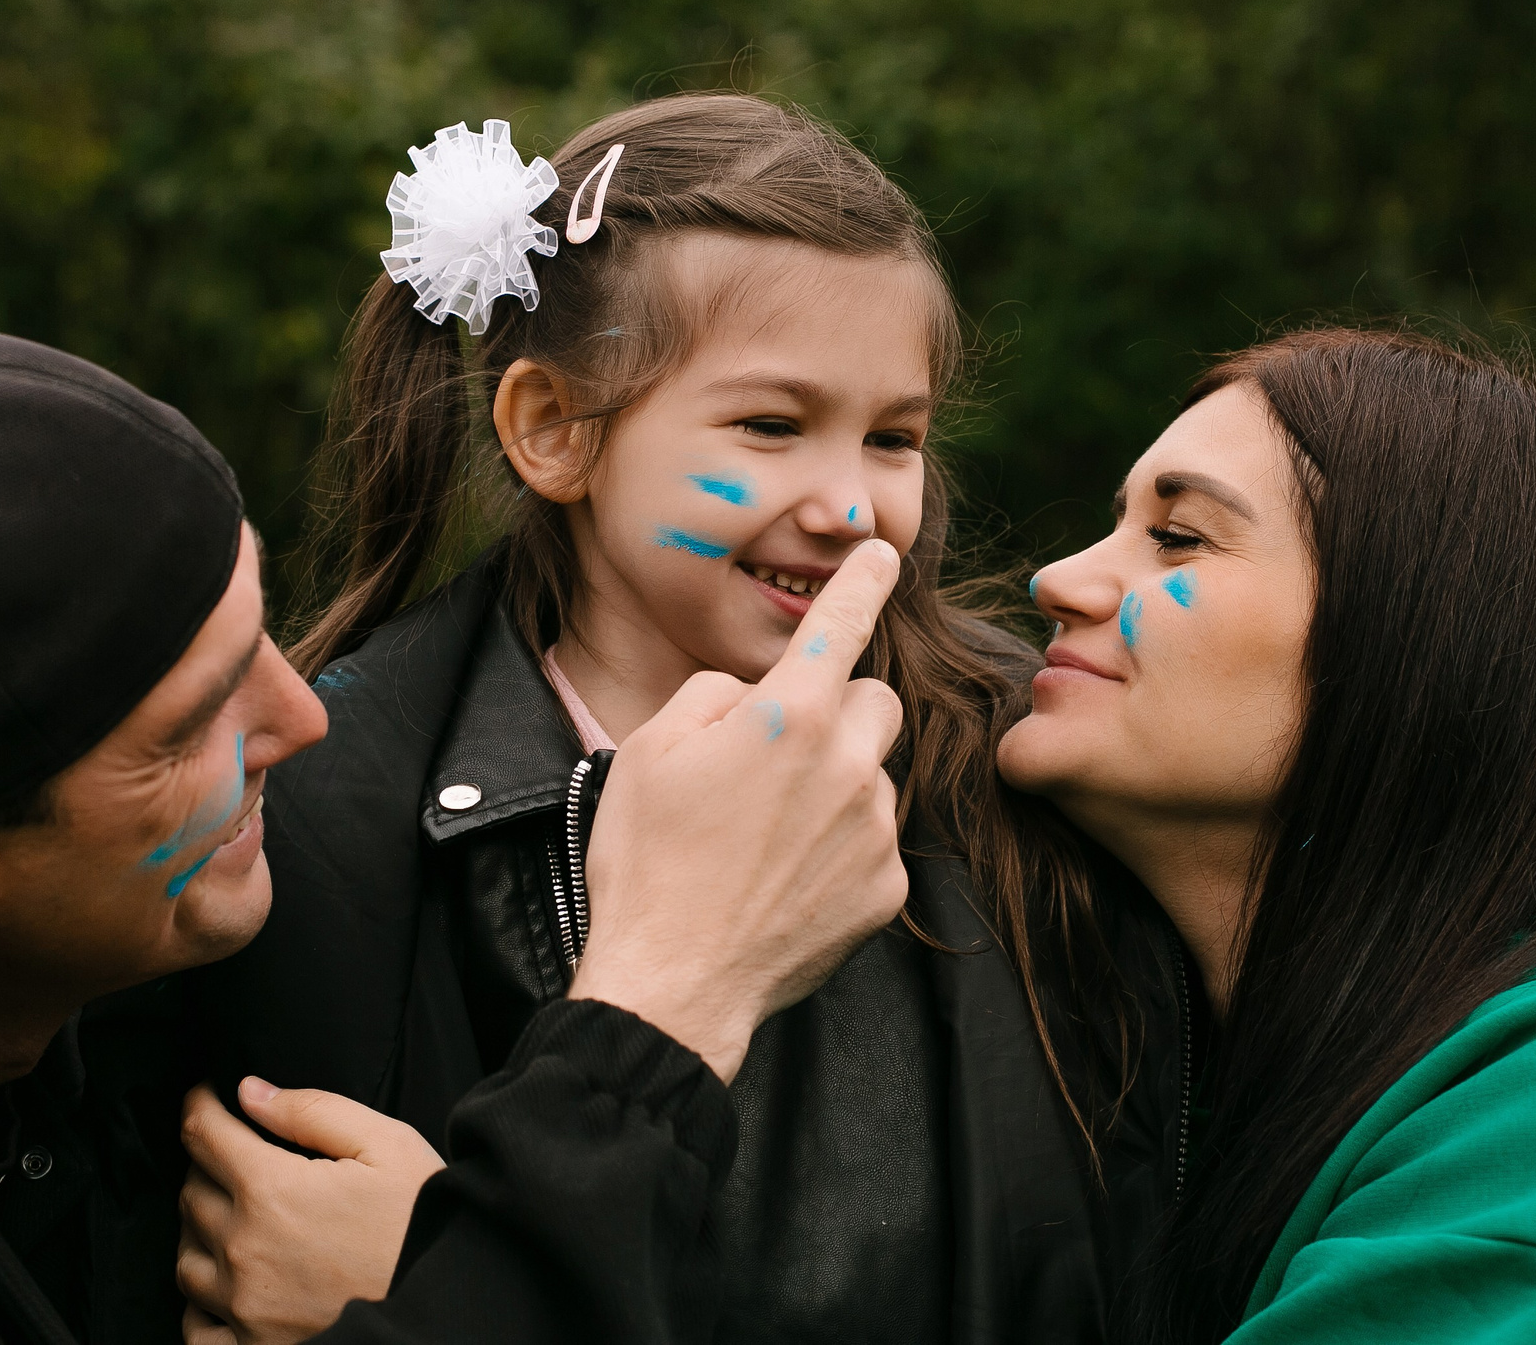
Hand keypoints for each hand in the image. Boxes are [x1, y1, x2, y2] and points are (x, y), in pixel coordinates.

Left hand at [176, 1078, 445, 1344]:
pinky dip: (200, 1304)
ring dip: (201, 1231)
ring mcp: (244, 1306)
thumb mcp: (386, 1145)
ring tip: (233, 1219)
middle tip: (236, 1156)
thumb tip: (250, 1093)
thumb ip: (312, 1111)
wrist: (447, 1307)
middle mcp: (244, 1250)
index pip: (203, 1134)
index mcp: (271, 1191)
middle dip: (207, 1165)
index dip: (200, 1105)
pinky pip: (195, 1327)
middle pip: (191, 1193)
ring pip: (186, 1259)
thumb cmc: (422, 1223)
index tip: (206, 1098)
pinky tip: (226, 1287)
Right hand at [566, 538, 907, 1082]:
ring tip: (766, 838)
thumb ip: (714, 694)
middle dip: (838, 713)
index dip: (862, 582)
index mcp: (789, 715)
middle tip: (779, 754)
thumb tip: (752, 695)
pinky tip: (786, 881)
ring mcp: (875, 829)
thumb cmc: (648, 860)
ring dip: (835, 787)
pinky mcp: (887, 888)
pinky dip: (840, 851)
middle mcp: (848, 763)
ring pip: (872, 777)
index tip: (882, 553)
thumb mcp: (652, 750)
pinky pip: (874, 843)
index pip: (840, 624)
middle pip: (874, 703)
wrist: (672, 982)